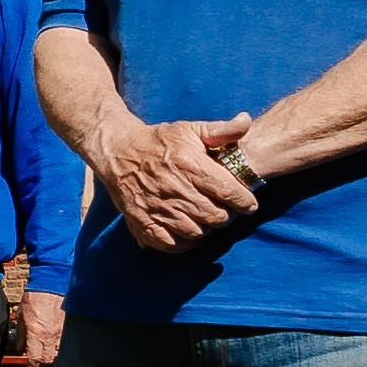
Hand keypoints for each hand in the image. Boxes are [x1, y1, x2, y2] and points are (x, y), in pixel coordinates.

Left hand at [14, 289, 64, 366]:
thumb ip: (21, 334)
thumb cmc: (35, 296)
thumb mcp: (21, 315)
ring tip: (46, 361)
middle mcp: (50, 336)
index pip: (35, 360)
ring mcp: (62, 332)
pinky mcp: (69, 327)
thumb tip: (20, 347)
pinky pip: (66, 344)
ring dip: (52, 361)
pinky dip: (60, 350)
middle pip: (48, 361)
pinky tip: (56, 350)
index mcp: (36, 333)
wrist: (51, 282)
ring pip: (59, 355)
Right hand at [94, 113, 259, 250]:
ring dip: (207, 228)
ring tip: (207, 218)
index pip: (229, 191)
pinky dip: (185, 242)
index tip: (248, 204)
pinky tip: (189, 231)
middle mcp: (176, 188)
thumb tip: (247, 122)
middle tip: (227, 210)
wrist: (118, 152)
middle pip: (216, 216)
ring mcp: (158, 208)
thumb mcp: (189, 129)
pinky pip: (172, 244)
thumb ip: (221, 130)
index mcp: (190, 165)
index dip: (244, 201)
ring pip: (197, 231)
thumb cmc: (158, 141)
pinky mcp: (144, 222)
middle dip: (227, 215)